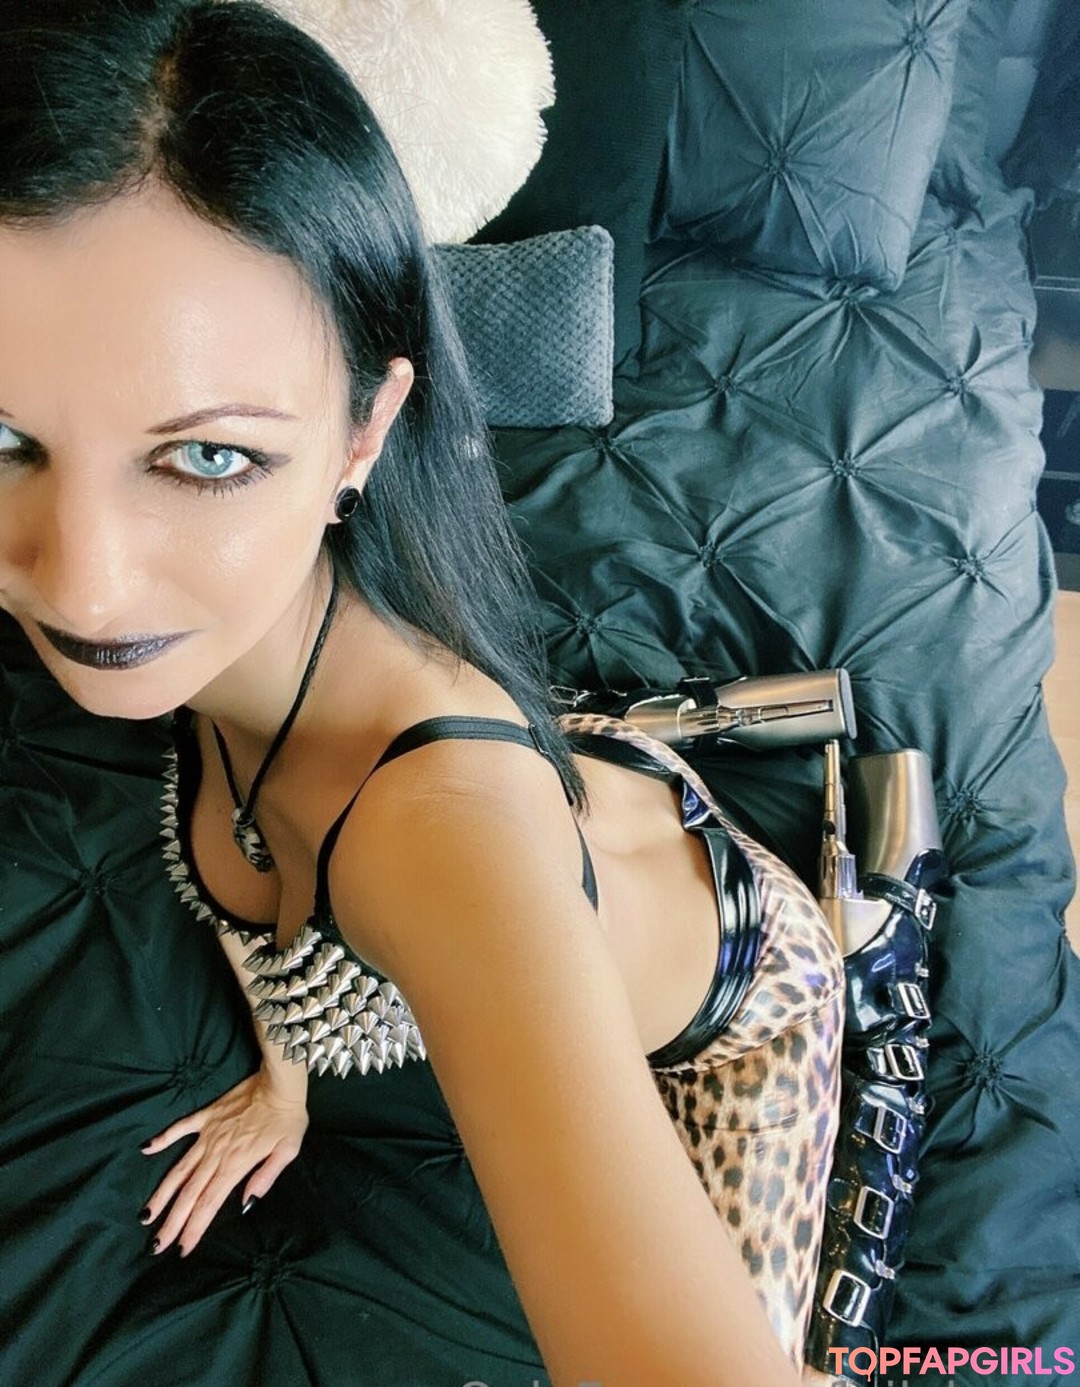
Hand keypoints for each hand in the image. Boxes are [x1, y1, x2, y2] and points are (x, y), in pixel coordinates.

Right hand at [139, 1063, 308, 1256]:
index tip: (181, 1249)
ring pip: (179, 1169)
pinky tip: (146, 1150)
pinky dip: (162, 1139)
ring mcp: (208, 1134)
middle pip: (189, 1194)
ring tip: (146, 1215)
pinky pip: (179, 1128)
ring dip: (161, 1194)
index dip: (195, 1228)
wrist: (280, 1082)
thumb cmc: (288, 1118)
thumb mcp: (287, 1151)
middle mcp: (216, 1153)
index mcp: (236, 1164)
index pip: (209, 1204)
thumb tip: (245, 1205)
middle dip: (172, 1222)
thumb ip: (265, 1178)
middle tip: (156, 1246)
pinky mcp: (206, 1116)